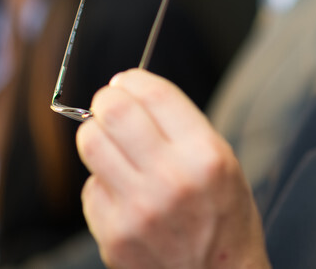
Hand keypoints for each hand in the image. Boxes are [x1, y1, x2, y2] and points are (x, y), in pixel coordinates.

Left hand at [76, 69, 270, 268]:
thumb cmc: (225, 218)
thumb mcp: (224, 162)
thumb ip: (181, 127)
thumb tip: (131, 92)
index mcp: (205, 155)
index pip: (153, 93)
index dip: (133, 79)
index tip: (127, 82)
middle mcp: (170, 179)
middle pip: (112, 112)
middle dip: (108, 101)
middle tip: (113, 106)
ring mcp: (137, 210)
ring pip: (90, 143)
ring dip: (98, 134)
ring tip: (113, 143)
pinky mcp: (114, 236)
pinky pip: (90, 188)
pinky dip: (103, 182)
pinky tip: (124, 191)